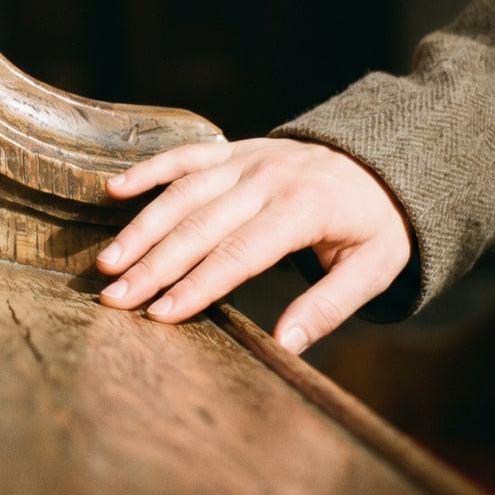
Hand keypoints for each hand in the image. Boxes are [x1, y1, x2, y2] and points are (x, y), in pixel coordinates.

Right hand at [97, 138, 412, 353]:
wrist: (385, 162)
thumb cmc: (376, 225)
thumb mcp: (374, 268)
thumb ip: (328, 306)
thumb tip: (285, 346)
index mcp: (305, 207)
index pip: (240, 253)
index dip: (199, 285)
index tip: (162, 313)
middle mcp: (268, 177)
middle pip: (200, 225)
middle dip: (154, 265)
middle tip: (117, 298)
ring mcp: (246, 159)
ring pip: (183, 193)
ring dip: (141, 228)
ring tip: (109, 263)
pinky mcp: (233, 149)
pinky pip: (184, 156)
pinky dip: (149, 170)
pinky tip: (115, 190)